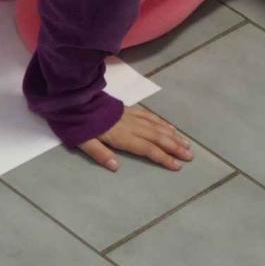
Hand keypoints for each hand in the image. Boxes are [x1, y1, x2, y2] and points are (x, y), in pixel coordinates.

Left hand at [79, 106, 193, 171]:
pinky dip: (161, 122)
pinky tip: (169, 126)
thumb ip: (99, 153)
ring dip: (172, 135)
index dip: (163, 157)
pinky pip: (149, 116)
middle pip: (157, 137)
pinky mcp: (128, 109)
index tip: (177, 165)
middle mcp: (130, 126)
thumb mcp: (83, 141)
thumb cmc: (76, 123)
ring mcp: (130, 116)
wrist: (74, 98)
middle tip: (190, 156)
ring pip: (156, 126)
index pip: (147, 149)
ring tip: (186, 143)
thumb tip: (116, 167)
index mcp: (121, 136)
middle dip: (174, 147)